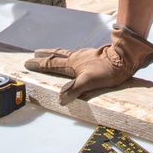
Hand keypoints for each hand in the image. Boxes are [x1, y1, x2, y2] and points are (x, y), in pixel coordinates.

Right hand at [25, 24, 152, 103]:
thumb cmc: (107, 71)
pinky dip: (69, 55)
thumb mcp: (89, 82)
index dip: (40, 64)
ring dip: (56, 54)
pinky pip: (76, 54)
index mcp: (73, 63)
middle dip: (45, 55)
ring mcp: (85, 55)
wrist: (124, 58)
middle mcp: (77, 57)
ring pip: (67, 53)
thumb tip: (60, 99)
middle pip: (57, 55)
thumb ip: (74, 90)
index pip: (52, 64)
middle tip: (35, 53)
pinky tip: (76, 58)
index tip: (28, 63)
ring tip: (52, 54)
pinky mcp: (93, 55)